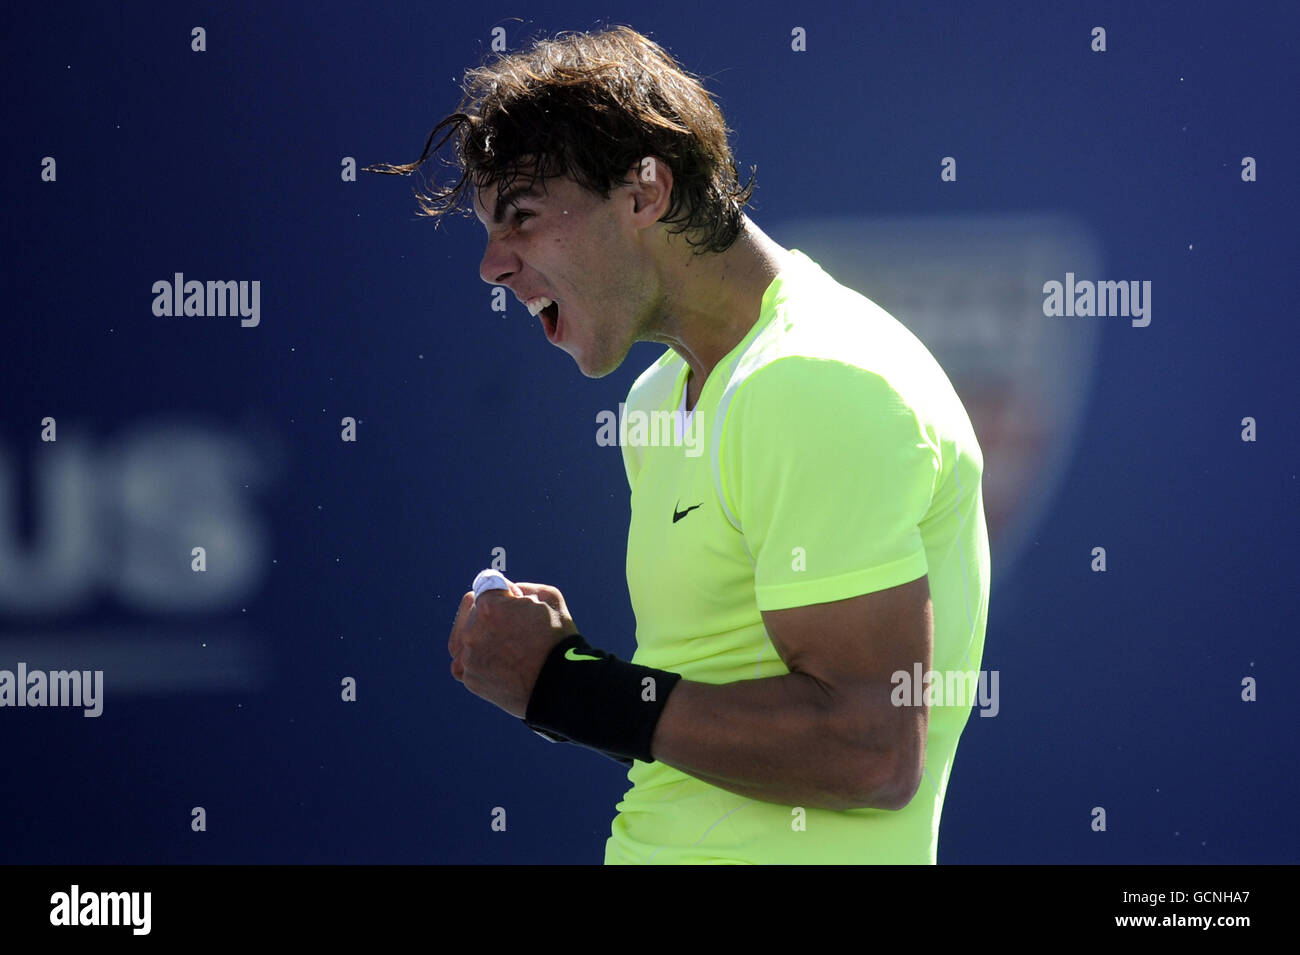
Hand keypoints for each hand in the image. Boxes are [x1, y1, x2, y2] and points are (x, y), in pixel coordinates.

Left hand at [448, 581, 579, 717]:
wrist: (561, 686)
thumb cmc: (558, 640)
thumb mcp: (549, 598)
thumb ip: (522, 587)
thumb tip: (508, 592)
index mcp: (489, 607)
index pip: (485, 587)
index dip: (502, 591)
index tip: (510, 598)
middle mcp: (472, 632)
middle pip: (474, 612)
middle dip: (490, 614)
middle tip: (513, 625)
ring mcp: (468, 657)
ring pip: (464, 637)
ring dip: (477, 634)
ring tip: (500, 642)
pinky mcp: (469, 678)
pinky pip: (464, 662)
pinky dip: (476, 659)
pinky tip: (493, 659)